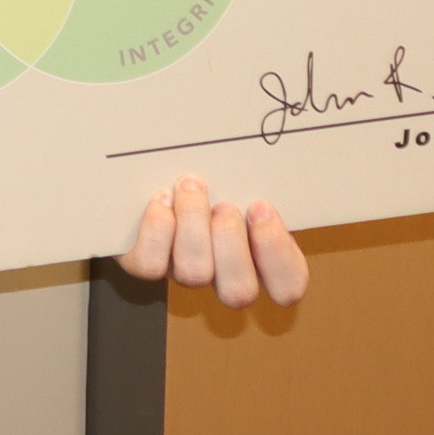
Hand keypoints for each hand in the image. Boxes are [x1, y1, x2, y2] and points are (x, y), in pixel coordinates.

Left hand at [117, 173, 308, 308]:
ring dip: (194, 227)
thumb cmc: (217, 169)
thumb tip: (284, 141)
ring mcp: (183, 270)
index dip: (279, 257)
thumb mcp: (244, 171)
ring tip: (192, 187)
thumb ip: (260, 173)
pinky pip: (150, 265)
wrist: (154, 170)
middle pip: (239, 293)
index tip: (262, 208)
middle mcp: (222, 273)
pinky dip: (156, 231)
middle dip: (232, 245)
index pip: (287, 287)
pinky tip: (162, 198)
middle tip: (224, 205)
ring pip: (194, 275)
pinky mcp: (146, 261)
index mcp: (260, 255)